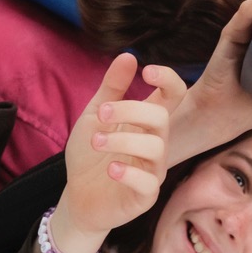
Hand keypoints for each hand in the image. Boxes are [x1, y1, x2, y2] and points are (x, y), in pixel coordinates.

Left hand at [50, 53, 180, 252]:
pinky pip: (149, 182)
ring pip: (155, 148)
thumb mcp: (95, 116)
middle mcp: (156, 143)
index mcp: (147, 122)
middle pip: (161, 118)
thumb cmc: (90, 155)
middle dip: (131, 110)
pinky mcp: (146, 195)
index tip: (147, 71)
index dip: (168, 79)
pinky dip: (129, 172)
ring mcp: (153, 170)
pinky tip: (110, 169)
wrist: (77, 197)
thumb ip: (112, 88)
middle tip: (101, 114)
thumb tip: (129, 55)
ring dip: (122, 140)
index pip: (174, 95)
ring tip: (96, 142)